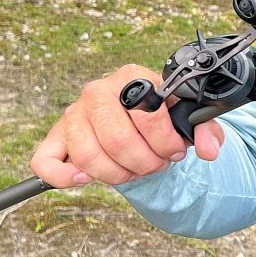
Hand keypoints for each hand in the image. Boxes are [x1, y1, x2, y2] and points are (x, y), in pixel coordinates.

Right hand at [29, 64, 226, 186]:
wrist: (138, 121)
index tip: (176, 152)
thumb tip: (209, 150)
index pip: (147, 113)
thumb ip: (205, 130)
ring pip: (89, 155)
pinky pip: (45, 162)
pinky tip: (87, 179)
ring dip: (118, 174)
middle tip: (156, 165)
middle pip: (117, 139)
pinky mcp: (56, 138)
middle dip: (144, 163)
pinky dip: (65, 176)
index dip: (165, 143)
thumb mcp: (187, 119)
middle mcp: (97, 91)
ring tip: (134, 171)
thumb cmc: (161, 119)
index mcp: (131, 77)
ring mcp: (73, 114)